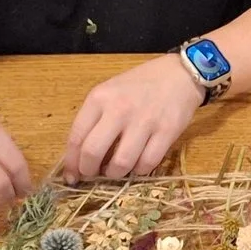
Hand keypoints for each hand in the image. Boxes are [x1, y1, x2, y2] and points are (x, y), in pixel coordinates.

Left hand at [64, 54, 204, 181]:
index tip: (72, 175)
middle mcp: (119, 109)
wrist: (179, 74)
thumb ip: (94, 120)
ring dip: (115, 174)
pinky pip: (147, 163)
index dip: (71, 162)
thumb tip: (80, 157)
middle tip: (93, 175)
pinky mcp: (167, 131)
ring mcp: (145, 121)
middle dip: (89, 171)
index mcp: (100, 98)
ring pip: (121, 163)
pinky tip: (137, 165)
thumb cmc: (139, 86)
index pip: (76, 137)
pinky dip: (139, 171)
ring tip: (116, 170)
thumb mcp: (109, 92)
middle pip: (93, 152)